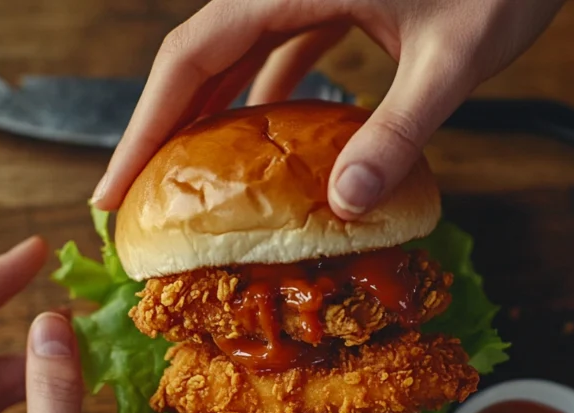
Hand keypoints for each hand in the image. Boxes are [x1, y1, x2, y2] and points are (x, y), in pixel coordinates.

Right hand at [90, 0, 564, 218]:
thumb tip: (346, 206)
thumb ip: (400, 128)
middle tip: (136, 198)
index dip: (144, 122)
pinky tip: (268, 136)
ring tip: (187, 177)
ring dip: (210, 111)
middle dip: (165, 125)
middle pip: (202, 54)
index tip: (115, 187)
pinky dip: (266, 91)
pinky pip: (283, 44)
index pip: (193, 53)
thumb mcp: (457, 55)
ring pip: (238, 50)